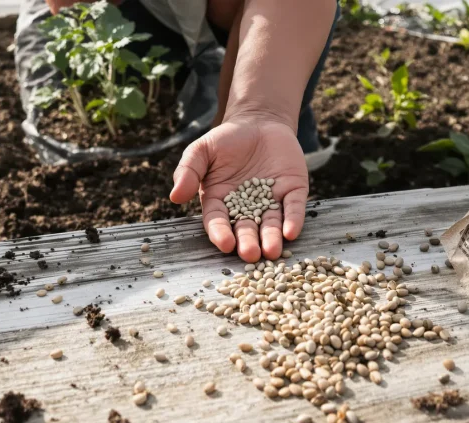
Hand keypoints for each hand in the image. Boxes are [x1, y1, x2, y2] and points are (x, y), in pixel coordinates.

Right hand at [170, 117, 308, 261]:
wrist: (258, 121)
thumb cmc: (225, 139)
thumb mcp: (201, 151)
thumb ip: (188, 171)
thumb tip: (174, 197)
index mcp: (220, 202)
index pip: (219, 222)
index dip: (221, 233)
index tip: (225, 244)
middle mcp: (246, 208)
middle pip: (246, 229)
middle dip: (248, 242)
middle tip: (251, 254)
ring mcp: (271, 201)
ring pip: (271, 224)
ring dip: (272, 239)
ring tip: (272, 250)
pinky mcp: (293, 192)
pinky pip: (294, 208)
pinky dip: (293, 220)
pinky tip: (291, 232)